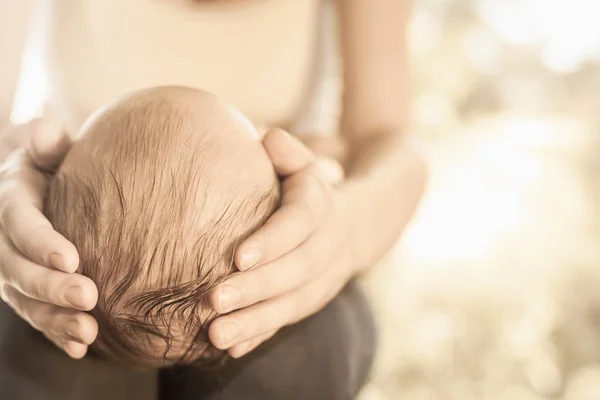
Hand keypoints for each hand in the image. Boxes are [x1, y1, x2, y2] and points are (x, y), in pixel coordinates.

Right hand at [0, 120, 97, 357]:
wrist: (41, 184)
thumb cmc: (52, 163)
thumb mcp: (46, 146)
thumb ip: (47, 144)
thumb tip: (49, 135)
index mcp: (9, 202)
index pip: (19, 224)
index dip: (41, 242)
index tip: (72, 259)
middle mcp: (3, 241)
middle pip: (19, 270)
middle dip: (51, 287)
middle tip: (89, 298)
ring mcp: (11, 271)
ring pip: (26, 300)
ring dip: (55, 319)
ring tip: (88, 333)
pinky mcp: (27, 291)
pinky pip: (38, 315)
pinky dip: (57, 333)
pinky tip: (81, 348)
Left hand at [209, 129, 354, 357]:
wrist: (359, 222)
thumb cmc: (311, 186)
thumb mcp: (306, 163)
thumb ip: (289, 152)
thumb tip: (269, 138)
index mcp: (323, 206)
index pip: (301, 223)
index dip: (273, 241)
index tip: (237, 257)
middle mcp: (328, 245)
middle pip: (297, 270)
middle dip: (256, 288)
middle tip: (213, 301)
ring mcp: (324, 277)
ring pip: (294, 303)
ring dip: (256, 320)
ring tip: (215, 334)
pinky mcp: (312, 298)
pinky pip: (289, 318)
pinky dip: (261, 333)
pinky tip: (230, 348)